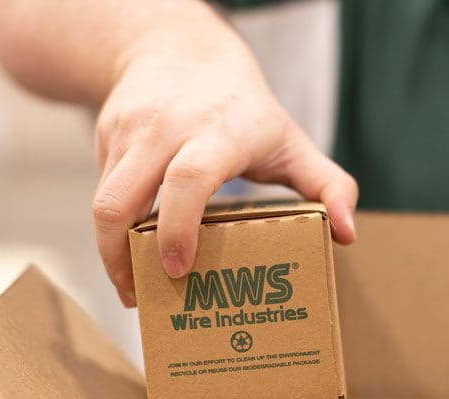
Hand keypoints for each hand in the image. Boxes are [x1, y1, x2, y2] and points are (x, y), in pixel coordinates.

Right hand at [91, 16, 356, 306]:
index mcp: (218, 133)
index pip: (188, 180)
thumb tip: (346, 235)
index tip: (179, 269)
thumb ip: (329, 186)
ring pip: (102, 202)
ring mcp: (129, 132)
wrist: (178, 50)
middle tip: (142, 298)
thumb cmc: (245, 110)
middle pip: (123, 199)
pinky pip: (102, 192)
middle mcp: (166, 129)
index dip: (179, 228)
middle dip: (122, 257)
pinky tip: (131, 250)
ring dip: (110, 253)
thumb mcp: (293, 141)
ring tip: (132, 286)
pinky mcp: (105, 137)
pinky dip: (113, 229)